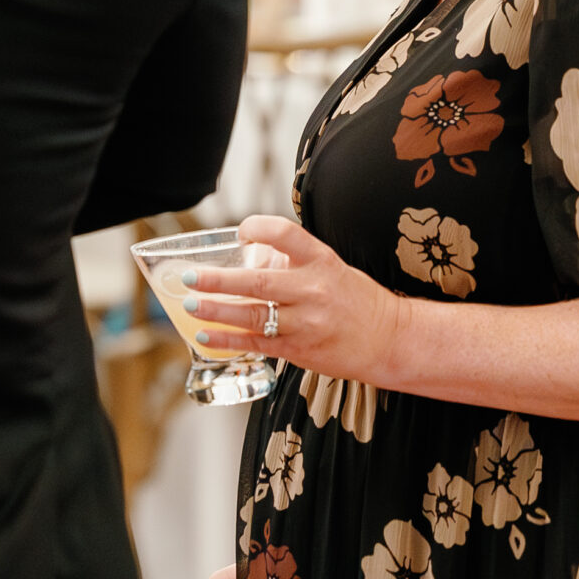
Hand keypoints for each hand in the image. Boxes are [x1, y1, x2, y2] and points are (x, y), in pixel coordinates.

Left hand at [181, 214, 413, 385]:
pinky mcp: (300, 350)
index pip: (285, 234)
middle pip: (258, 282)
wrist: (389, 339)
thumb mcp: (331, 268)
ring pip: (254, 316)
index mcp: (322, 261)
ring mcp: (306, 323)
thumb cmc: (356, 300)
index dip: (258, 228)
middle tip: (188, 276)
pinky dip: (229, 340)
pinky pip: (258, 344)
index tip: (240, 232)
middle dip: (217, 280)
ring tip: (191, 306)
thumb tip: (250, 256)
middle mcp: (313, 290)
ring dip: (216, 311)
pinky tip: (206, 335)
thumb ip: (294, 262)